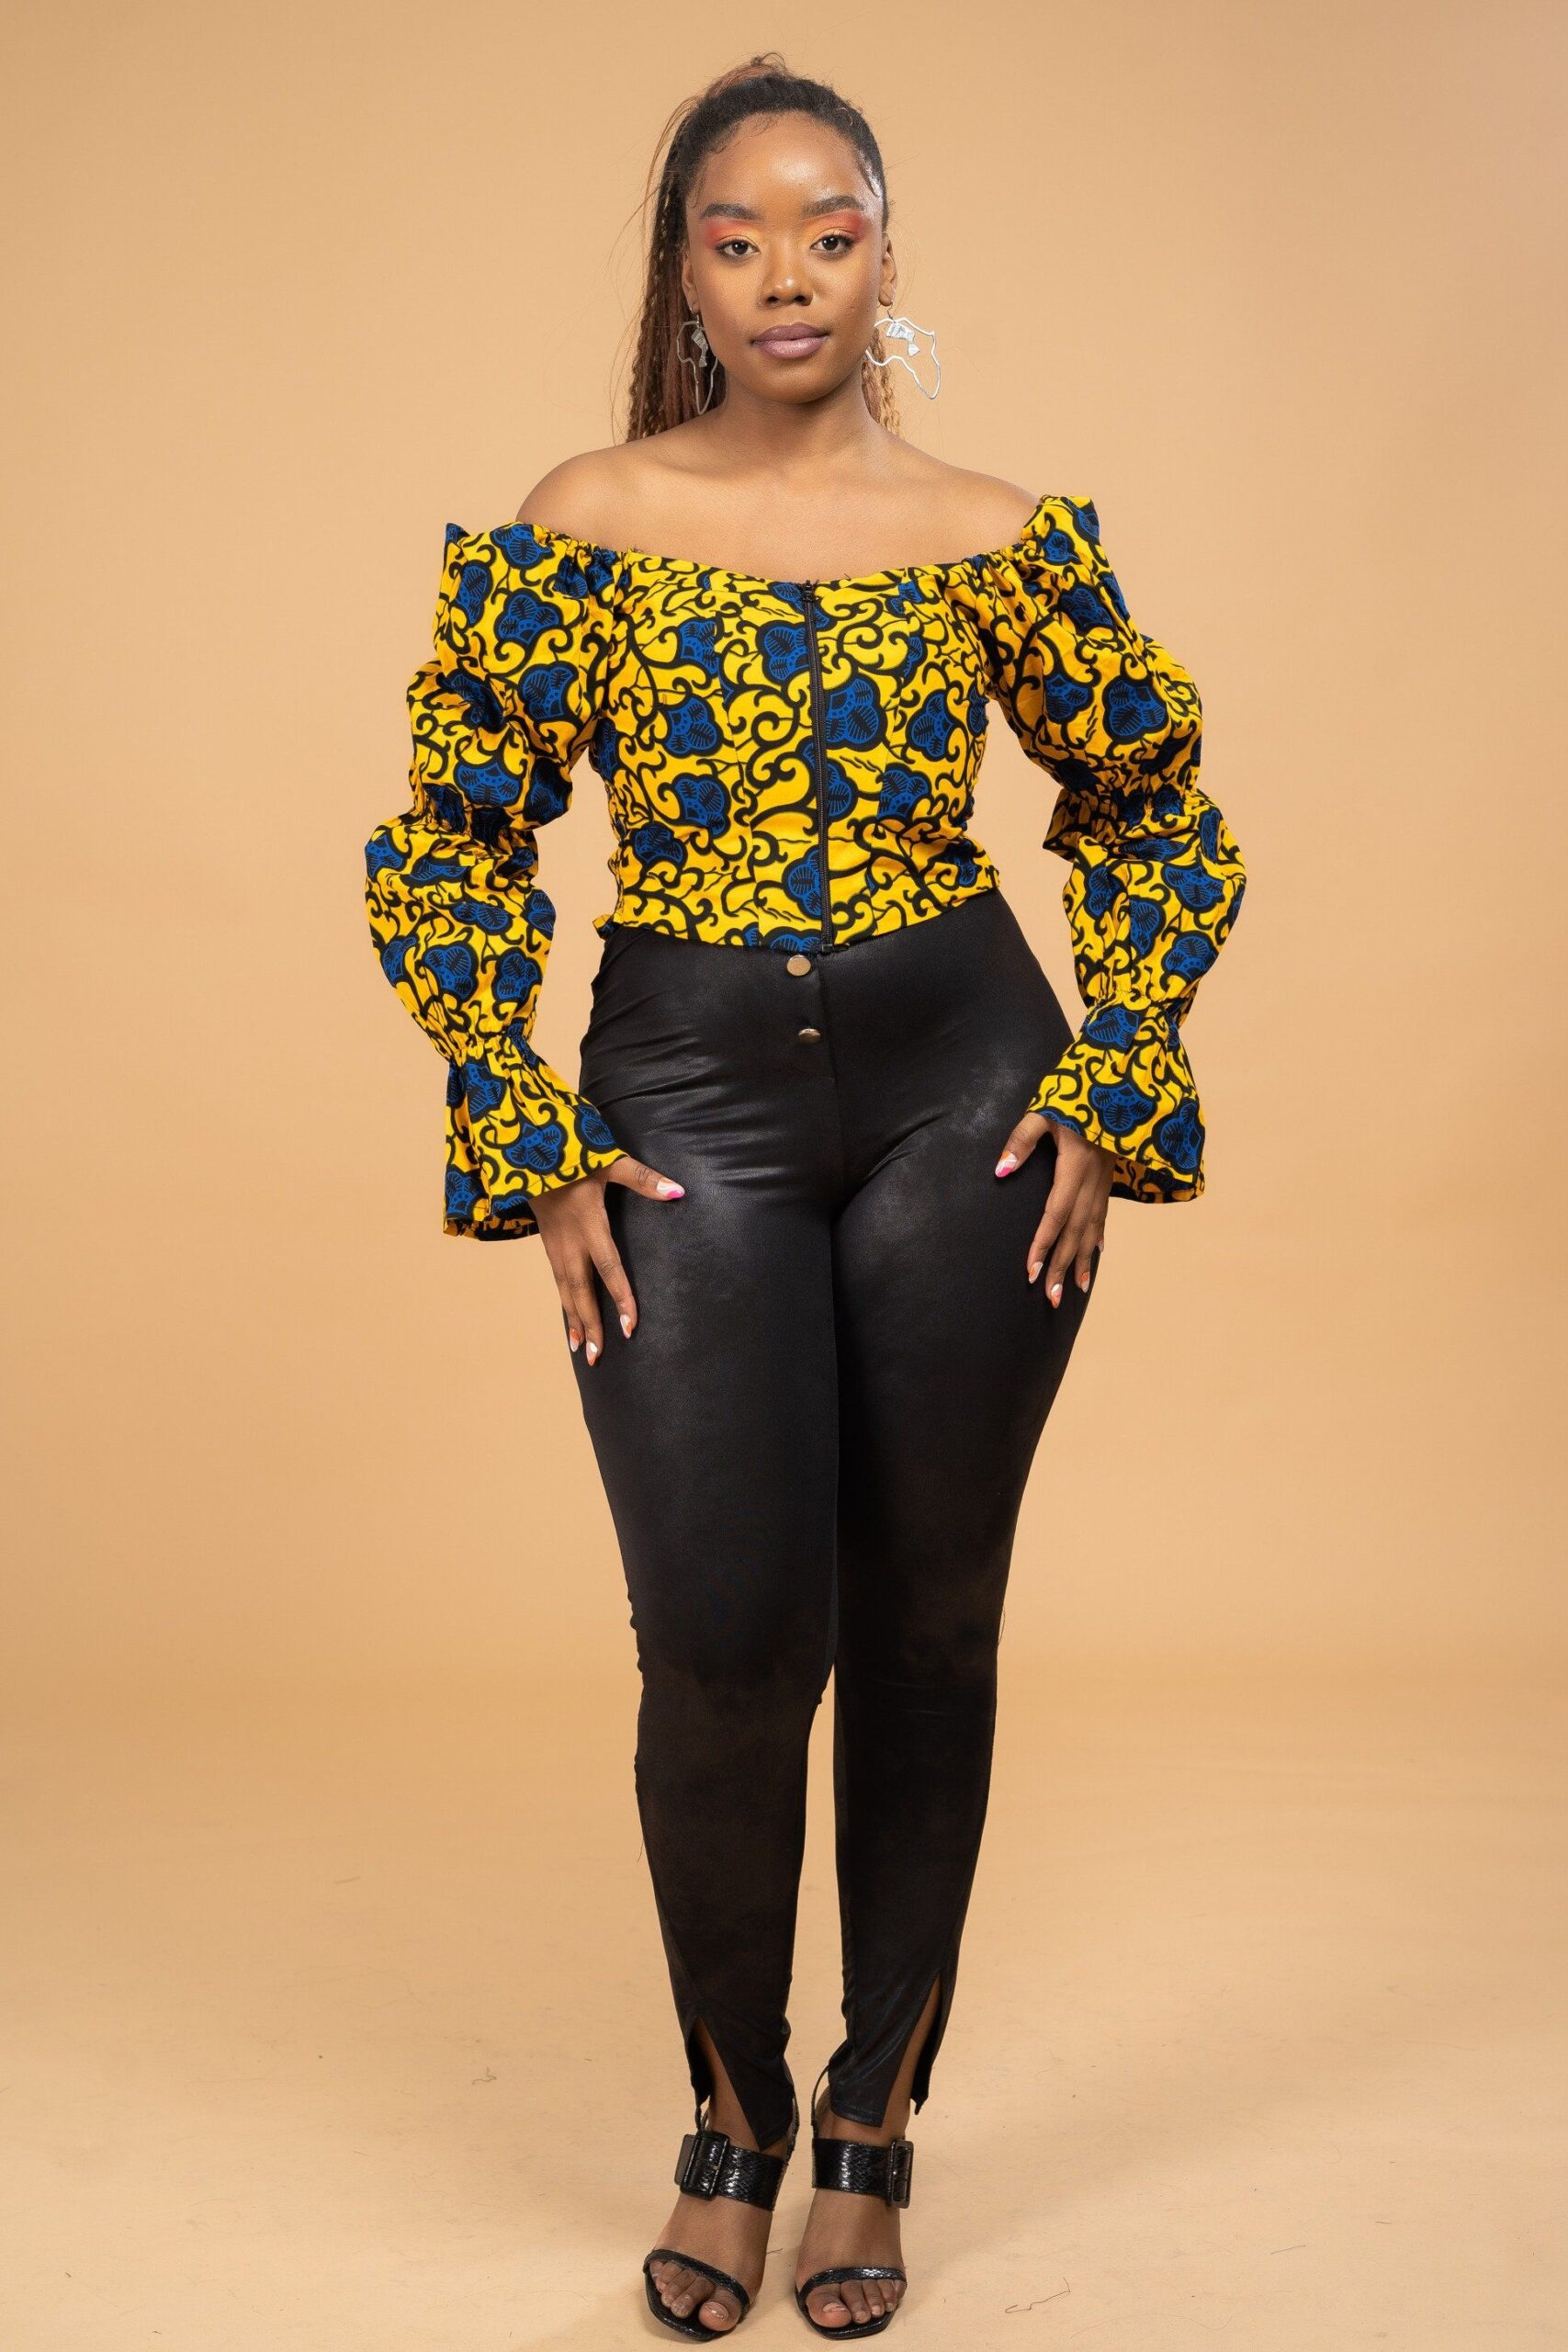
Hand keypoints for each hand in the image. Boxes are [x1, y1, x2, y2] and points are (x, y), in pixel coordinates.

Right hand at [532, 1153, 684, 1362]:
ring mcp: (555, 1246)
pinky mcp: (548, 1244)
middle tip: (596, 1356)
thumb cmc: (573, 1156)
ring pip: (564, 1290)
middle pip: (581, 1291)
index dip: (620, 1298)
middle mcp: (570, 1242)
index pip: (609, 1268)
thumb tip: (678, 1191)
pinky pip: (556, 1282)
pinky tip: (569, 1321)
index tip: (630, 1326)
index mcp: (588, 1225)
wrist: (527, 1149)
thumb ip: (643, 1179)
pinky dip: (564, 1304)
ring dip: (573, 1320)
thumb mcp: (610, 1162)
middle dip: (590, 1324)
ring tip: (580, 1349)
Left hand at [994, 1113, 1111, 1306]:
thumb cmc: (1076, 1095)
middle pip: (1075, 1231)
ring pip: (1093, 1227)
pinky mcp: (1110, 1176)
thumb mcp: (1044, 1111)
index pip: (1055, 1214)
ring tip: (1076, 1290)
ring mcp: (1105, 1180)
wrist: (1120, 1081)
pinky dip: (1099, 1237)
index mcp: (1075, 1166)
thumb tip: (1000, 1170)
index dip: (1043, 1245)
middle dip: (1063, 1266)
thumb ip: (1021, 1141)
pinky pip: (1104, 1213)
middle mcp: (1093, 1179)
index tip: (1030, 1272)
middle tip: (1051, 1298)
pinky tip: (1097, 1254)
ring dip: (1084, 1261)